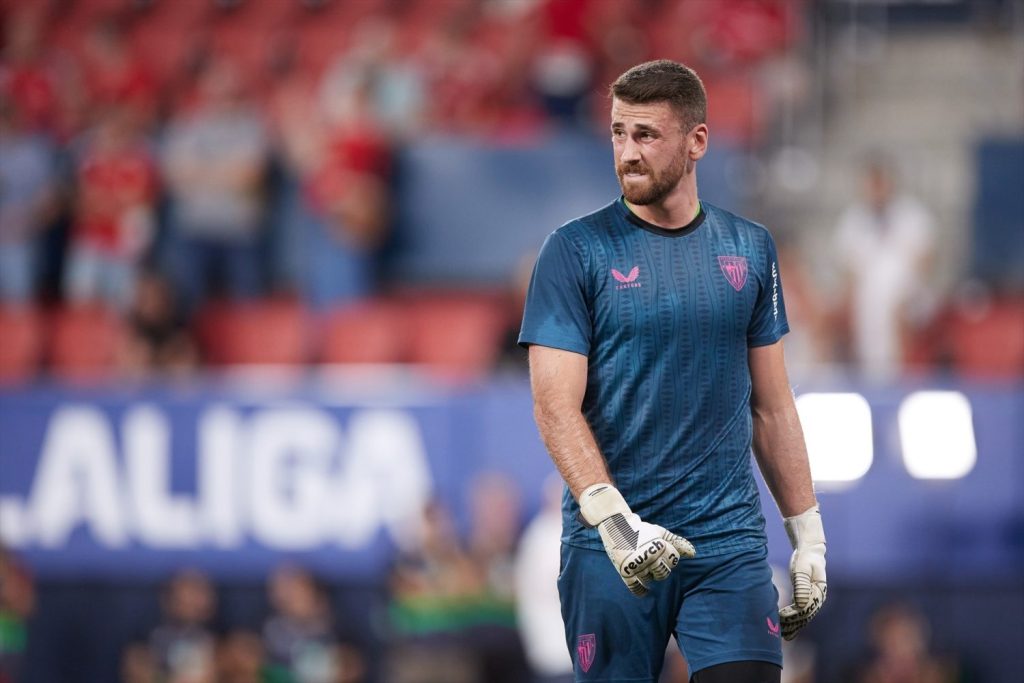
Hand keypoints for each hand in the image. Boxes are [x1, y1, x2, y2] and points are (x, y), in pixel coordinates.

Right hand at [579, 484, 695, 596]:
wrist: (616, 525)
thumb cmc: (641, 529)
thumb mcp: (659, 532)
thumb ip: (676, 542)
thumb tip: (693, 553)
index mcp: (659, 546)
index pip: (673, 561)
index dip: (668, 558)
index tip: (659, 553)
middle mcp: (650, 557)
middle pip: (663, 573)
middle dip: (659, 569)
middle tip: (650, 561)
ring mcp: (638, 565)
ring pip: (650, 580)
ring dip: (648, 576)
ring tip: (643, 567)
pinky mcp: (625, 571)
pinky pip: (636, 588)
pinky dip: (641, 591)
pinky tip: (644, 590)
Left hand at [780, 505, 826, 639]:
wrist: (810, 551)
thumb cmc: (806, 558)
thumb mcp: (802, 569)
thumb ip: (801, 585)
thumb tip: (801, 604)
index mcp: (819, 592)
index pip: (806, 608)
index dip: (793, 615)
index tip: (782, 618)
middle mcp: (818, 598)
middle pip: (805, 615)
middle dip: (793, 624)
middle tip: (779, 631)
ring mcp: (812, 598)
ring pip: (803, 616)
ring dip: (793, 625)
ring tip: (781, 634)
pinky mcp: (805, 597)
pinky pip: (800, 611)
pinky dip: (793, 619)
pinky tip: (785, 627)